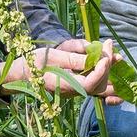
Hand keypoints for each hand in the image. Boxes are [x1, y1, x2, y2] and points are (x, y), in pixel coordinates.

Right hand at [1, 40, 120, 102]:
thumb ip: (73, 59)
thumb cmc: (35, 64)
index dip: (101, 70)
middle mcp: (74, 91)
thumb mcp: (53, 57)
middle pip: (99, 85)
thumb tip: (94, 58)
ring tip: (113, 52)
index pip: (90, 83)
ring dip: (111, 70)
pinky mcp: (80, 86)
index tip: (105, 55)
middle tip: (109, 44)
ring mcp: (78, 90)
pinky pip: (98, 86)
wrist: (24, 74)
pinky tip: (113, 68)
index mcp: (65, 86)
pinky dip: (108, 78)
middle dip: (108, 65)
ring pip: (101, 87)